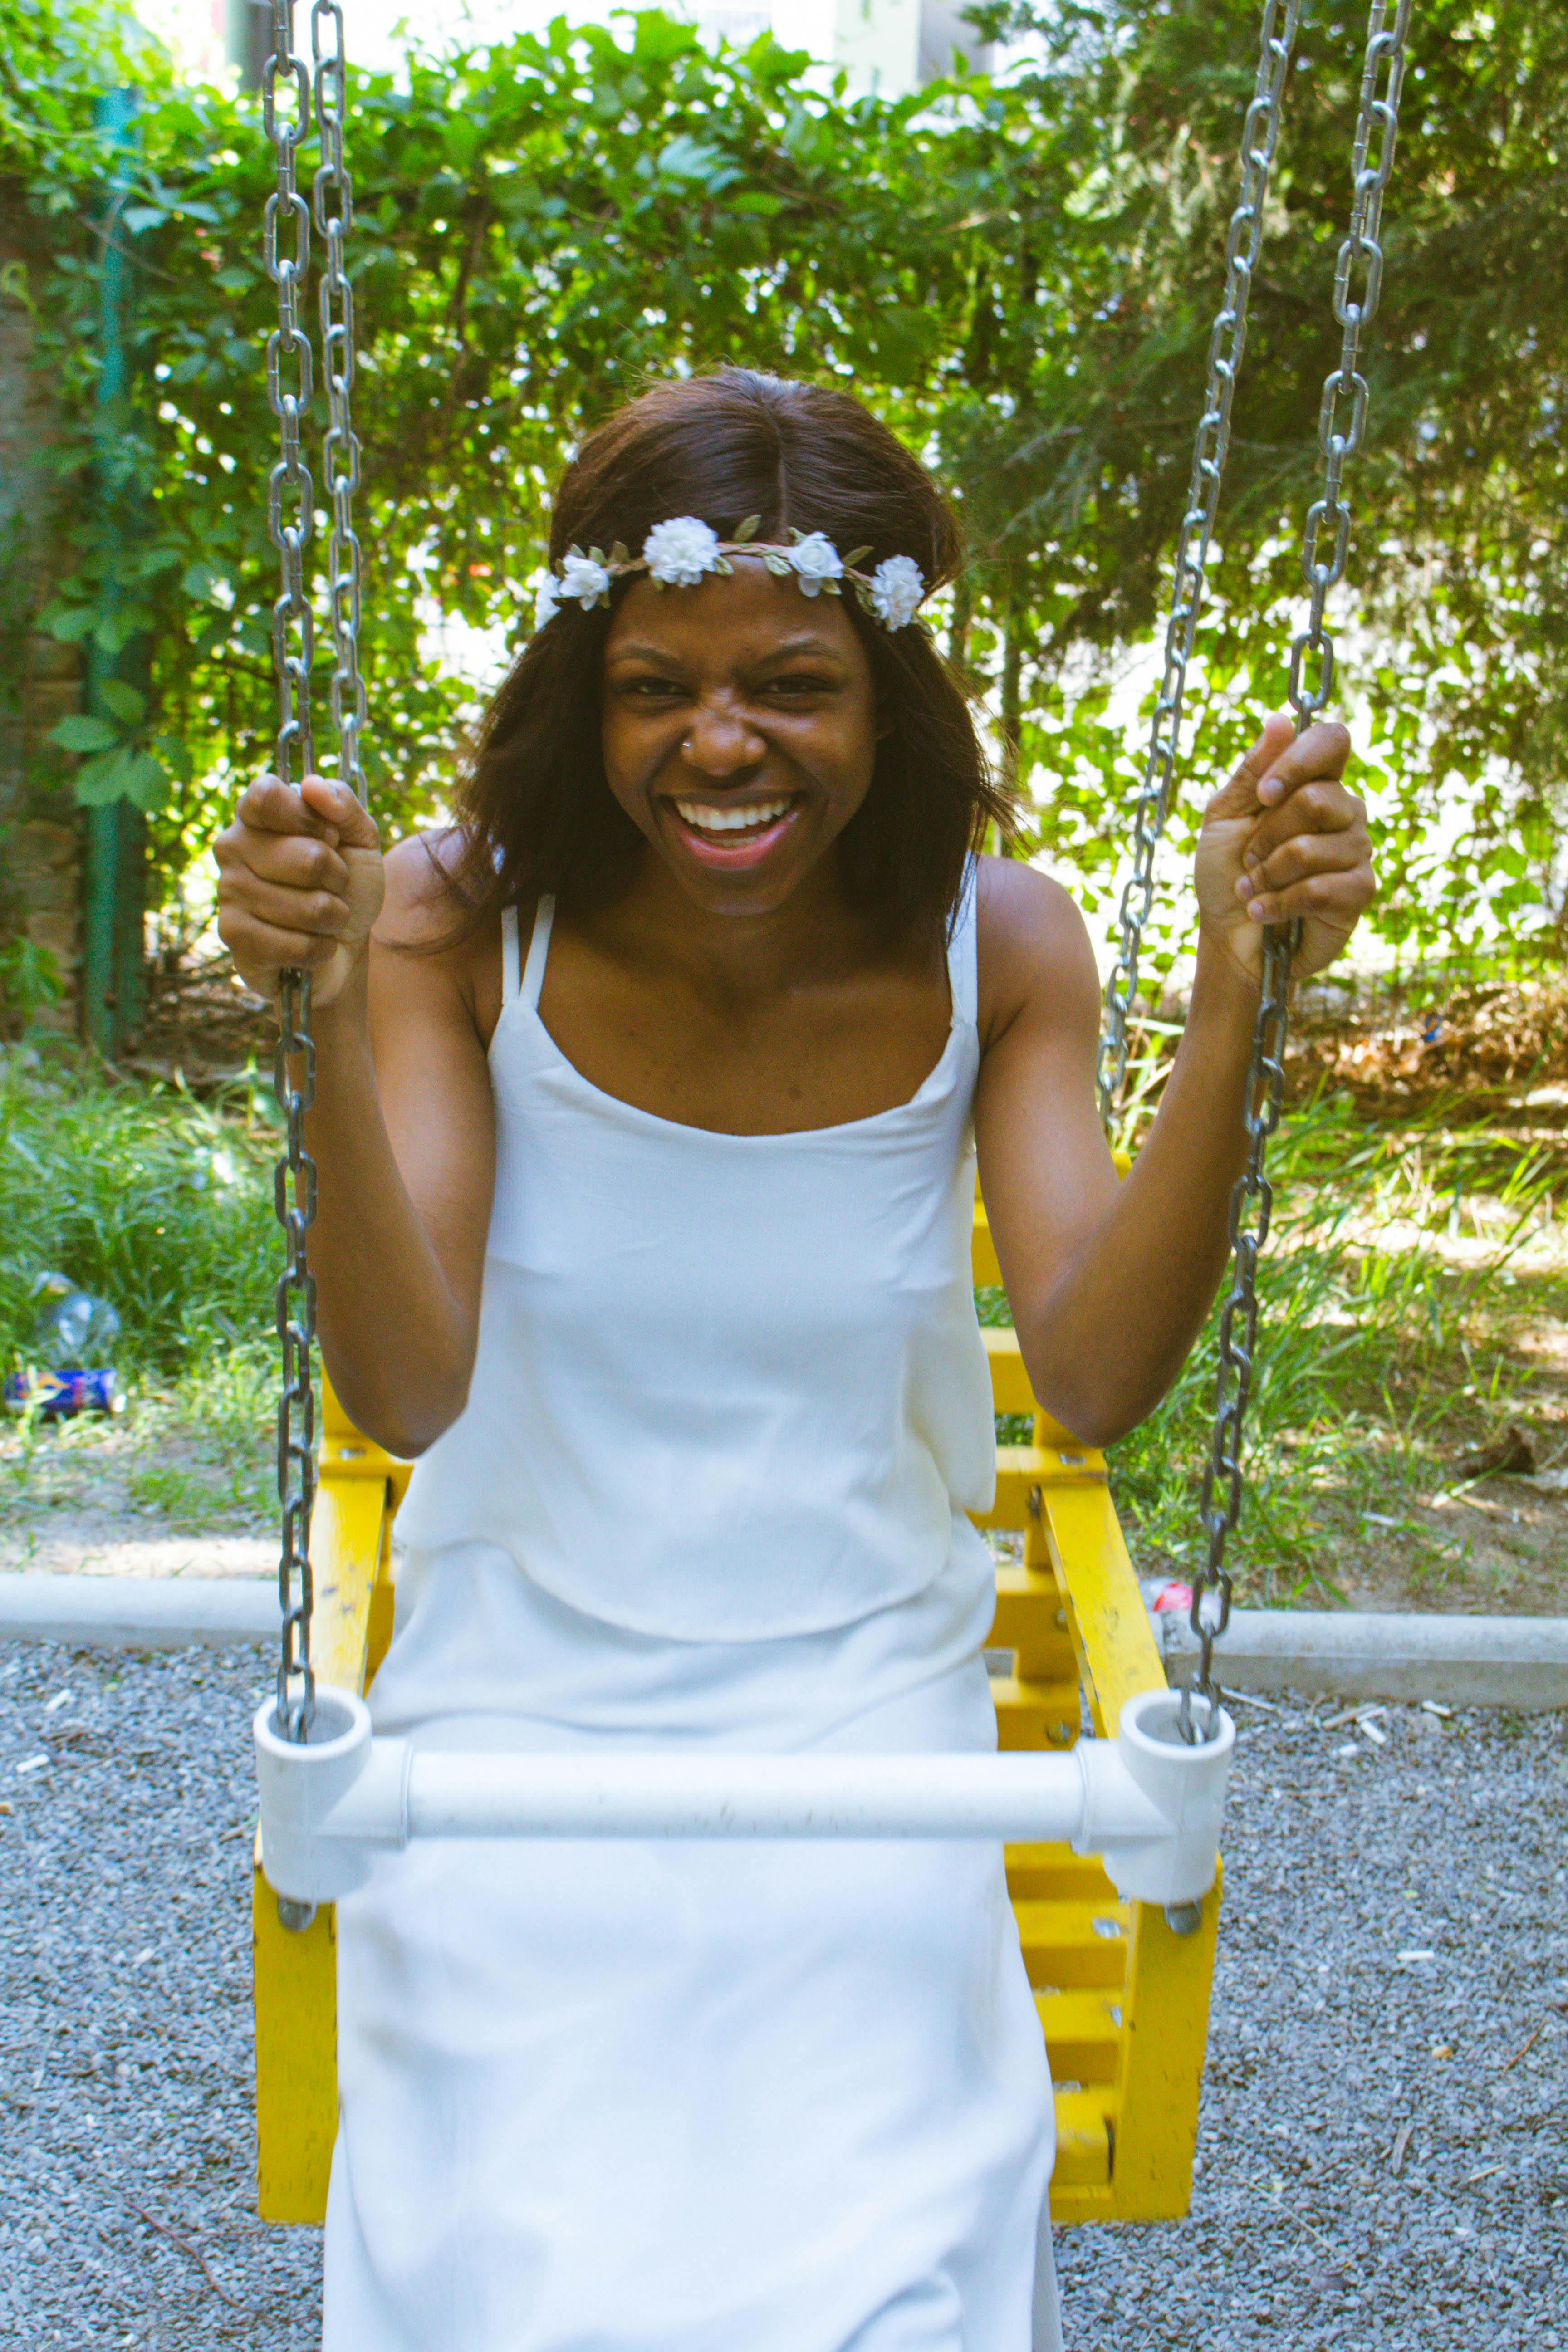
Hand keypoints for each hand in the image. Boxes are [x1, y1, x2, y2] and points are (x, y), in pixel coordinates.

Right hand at [215, 773, 383, 1009]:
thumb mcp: (359, 838)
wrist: (342, 945)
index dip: (310, 818)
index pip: (267, 795)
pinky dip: (320, 948)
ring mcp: (228, 891)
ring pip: (310, 907)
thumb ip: (344, 803)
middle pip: (309, 859)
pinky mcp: (233, 935)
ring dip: (333, 916)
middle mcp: (233, 846)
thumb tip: (313, 784)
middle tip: (331, 884)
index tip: (329, 836)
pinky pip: (298, 944)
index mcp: (256, 814)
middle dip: (338, 878)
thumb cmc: (347, 885)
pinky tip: (310, 944)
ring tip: (322, 916)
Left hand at [1193, 713, 1373, 982]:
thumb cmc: (1226, 874)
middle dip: (1265, 835)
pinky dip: (1279, 903)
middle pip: (1316, 798)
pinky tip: (1265, 911)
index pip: (1333, 740)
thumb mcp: (1224, 817)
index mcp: (1314, 782)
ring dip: (1267, 874)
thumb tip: (1280, 720)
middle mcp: (1345, 810)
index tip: (1265, 793)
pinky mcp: (1361, 891)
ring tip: (1253, 888)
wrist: (1229, 938)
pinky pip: (1321, 888)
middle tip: (1249, 859)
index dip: (1300, 760)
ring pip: (1311, 848)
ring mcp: (1357, 849)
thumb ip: (1251, 772)